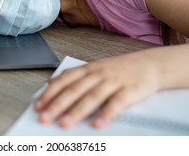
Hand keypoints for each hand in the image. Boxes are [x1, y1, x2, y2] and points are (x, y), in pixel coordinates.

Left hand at [34, 53, 160, 128]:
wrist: (150, 64)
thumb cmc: (119, 68)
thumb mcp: (94, 68)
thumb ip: (73, 76)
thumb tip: (49, 82)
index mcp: (88, 68)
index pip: (65, 80)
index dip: (50, 93)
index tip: (38, 105)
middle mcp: (99, 74)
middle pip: (75, 89)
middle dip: (57, 104)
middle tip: (44, 117)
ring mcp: (114, 81)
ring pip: (92, 96)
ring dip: (77, 111)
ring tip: (65, 124)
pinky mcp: (129, 91)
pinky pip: (116, 103)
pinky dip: (106, 114)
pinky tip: (97, 125)